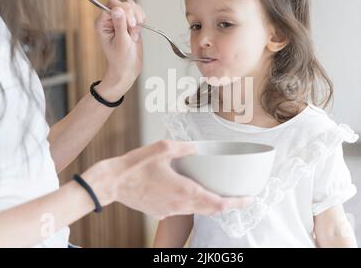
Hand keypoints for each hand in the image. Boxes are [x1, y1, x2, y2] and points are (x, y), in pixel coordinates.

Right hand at [83, 141, 251, 219]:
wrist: (112, 183)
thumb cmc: (135, 166)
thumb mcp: (163, 148)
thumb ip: (185, 147)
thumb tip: (198, 147)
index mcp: (185, 190)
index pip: (218, 204)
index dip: (236, 203)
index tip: (249, 200)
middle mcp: (180, 205)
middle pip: (211, 211)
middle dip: (227, 205)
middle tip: (238, 198)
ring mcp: (169, 211)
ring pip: (196, 211)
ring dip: (209, 204)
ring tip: (216, 193)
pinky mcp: (160, 213)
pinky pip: (181, 210)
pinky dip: (190, 204)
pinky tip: (187, 191)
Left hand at [94, 0, 145, 100]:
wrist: (128, 69)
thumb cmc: (121, 60)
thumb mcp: (121, 43)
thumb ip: (119, 25)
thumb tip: (117, 9)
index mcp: (102, 23)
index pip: (113, 6)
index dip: (124, 12)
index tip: (130, 25)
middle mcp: (110, 20)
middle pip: (123, 4)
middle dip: (132, 16)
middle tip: (133, 31)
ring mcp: (121, 20)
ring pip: (132, 7)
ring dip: (137, 19)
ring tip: (134, 34)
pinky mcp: (130, 23)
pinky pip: (138, 13)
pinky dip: (141, 20)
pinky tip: (138, 32)